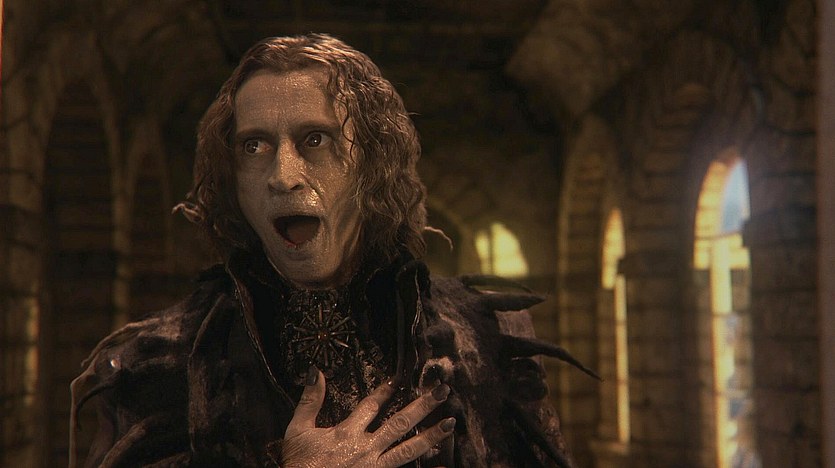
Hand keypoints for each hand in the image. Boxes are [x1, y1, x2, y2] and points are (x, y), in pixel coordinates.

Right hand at [280, 369, 454, 467]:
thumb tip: (315, 371)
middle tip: (443, 391)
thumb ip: (309, 401)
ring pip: (408, 450)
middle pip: (400, 423)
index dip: (386, 391)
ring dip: (431, 436)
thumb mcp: (298, 430)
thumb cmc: (298, 464)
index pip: (372, 406)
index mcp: (346, 433)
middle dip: (423, 406)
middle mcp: (365, 449)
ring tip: (450, 423)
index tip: (401, 378)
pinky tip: (442, 463)